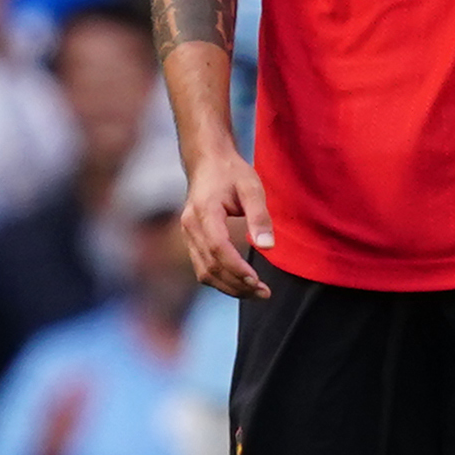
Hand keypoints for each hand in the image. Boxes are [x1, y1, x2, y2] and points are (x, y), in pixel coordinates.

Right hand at [183, 146, 276, 298]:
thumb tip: (267, 247)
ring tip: (256, 292)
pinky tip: (241, 283)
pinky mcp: (191, 240)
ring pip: (203, 271)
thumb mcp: (252, 187)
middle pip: (210, 266)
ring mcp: (187, 234)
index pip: (217, 247)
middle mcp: (190, 226)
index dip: (236, 268)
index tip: (257, 281)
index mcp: (204, 212)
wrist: (207, 161)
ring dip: (229, 287)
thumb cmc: (231, 172)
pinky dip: (220, 280)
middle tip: (264, 293)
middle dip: (237, 285)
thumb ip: (260, 216)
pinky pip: (202, 267)